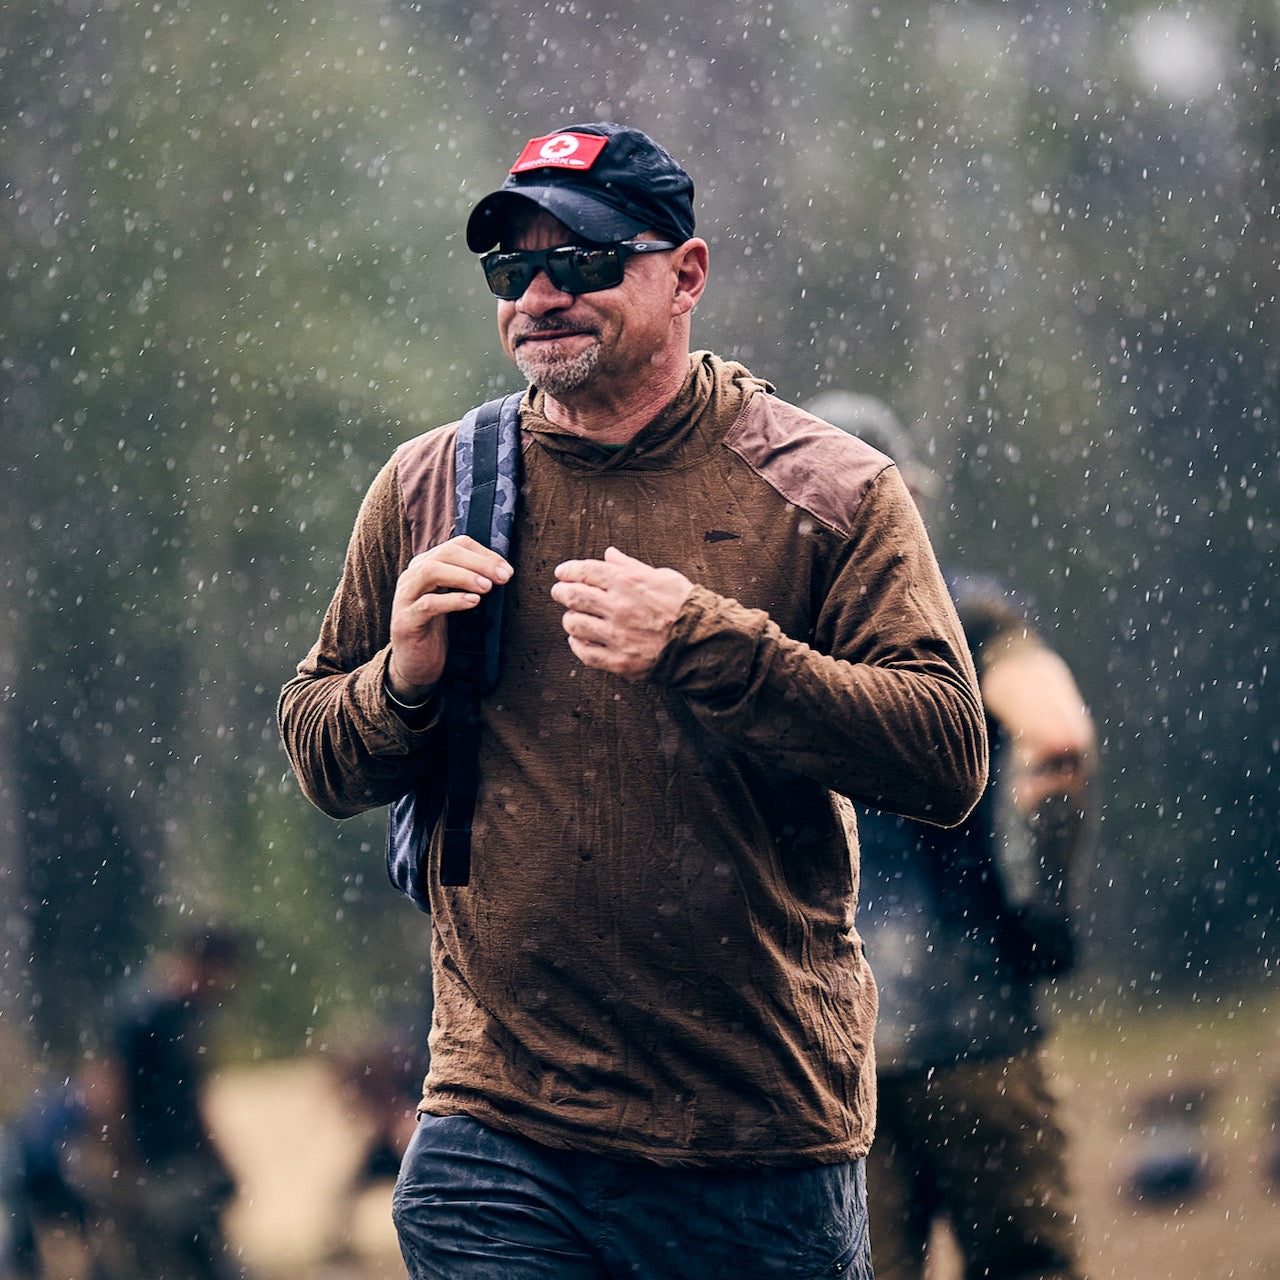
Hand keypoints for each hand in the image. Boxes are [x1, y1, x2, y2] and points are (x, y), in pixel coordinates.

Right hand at [388, 535, 511, 697]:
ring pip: (431, 572)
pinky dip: (452, 600)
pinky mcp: (405, 621)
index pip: (456, 545)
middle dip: (478, 563)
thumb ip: (470, 582)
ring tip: (487, 588)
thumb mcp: (456, 600)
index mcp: (426, 566)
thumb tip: (502, 572)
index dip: (484, 554)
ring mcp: (406, 598)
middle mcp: (413, 576)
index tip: (507, 570)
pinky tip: (472, 602)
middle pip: (445, 554)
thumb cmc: (440, 630)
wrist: (416, 665)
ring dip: (464, 576)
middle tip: (503, 577)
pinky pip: (427, 604)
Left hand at [550, 546, 692, 679]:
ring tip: (573, 617)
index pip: (586, 571)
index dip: (569, 570)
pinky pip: (586, 653)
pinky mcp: (619, 660)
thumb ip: (631, 566)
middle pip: (573, 596)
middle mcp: (618, 607)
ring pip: (575, 625)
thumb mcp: (662, 576)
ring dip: (569, 619)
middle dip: (561, 592)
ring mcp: (617, 635)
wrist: (704, 642)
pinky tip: (579, 640)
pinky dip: (577, 645)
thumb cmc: (686, 606)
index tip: (562, 573)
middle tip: (558, 592)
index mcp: (628, 582)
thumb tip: (610, 555)